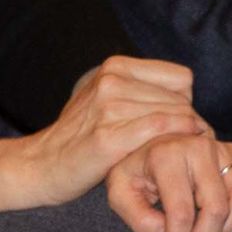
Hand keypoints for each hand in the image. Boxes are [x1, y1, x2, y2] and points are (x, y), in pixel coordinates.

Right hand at [0, 58, 201, 206]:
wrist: (41, 164)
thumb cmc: (81, 135)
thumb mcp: (107, 98)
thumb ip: (141, 89)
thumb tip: (189, 97)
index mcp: (114, 66)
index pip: (182, 79)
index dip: (184, 103)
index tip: (173, 123)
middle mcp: (111, 80)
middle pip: (181, 100)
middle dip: (186, 123)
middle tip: (179, 145)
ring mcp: (108, 107)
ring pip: (174, 115)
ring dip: (181, 137)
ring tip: (170, 153)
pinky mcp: (107, 137)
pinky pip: (158, 128)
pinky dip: (174, 138)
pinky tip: (169, 152)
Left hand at [103, 133, 231, 231]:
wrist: (151, 150)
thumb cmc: (136, 175)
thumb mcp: (120, 193)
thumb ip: (137, 216)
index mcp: (167, 155)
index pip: (181, 212)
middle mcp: (200, 147)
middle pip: (216, 208)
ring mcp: (225, 148)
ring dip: (226, 227)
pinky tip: (231, 214)